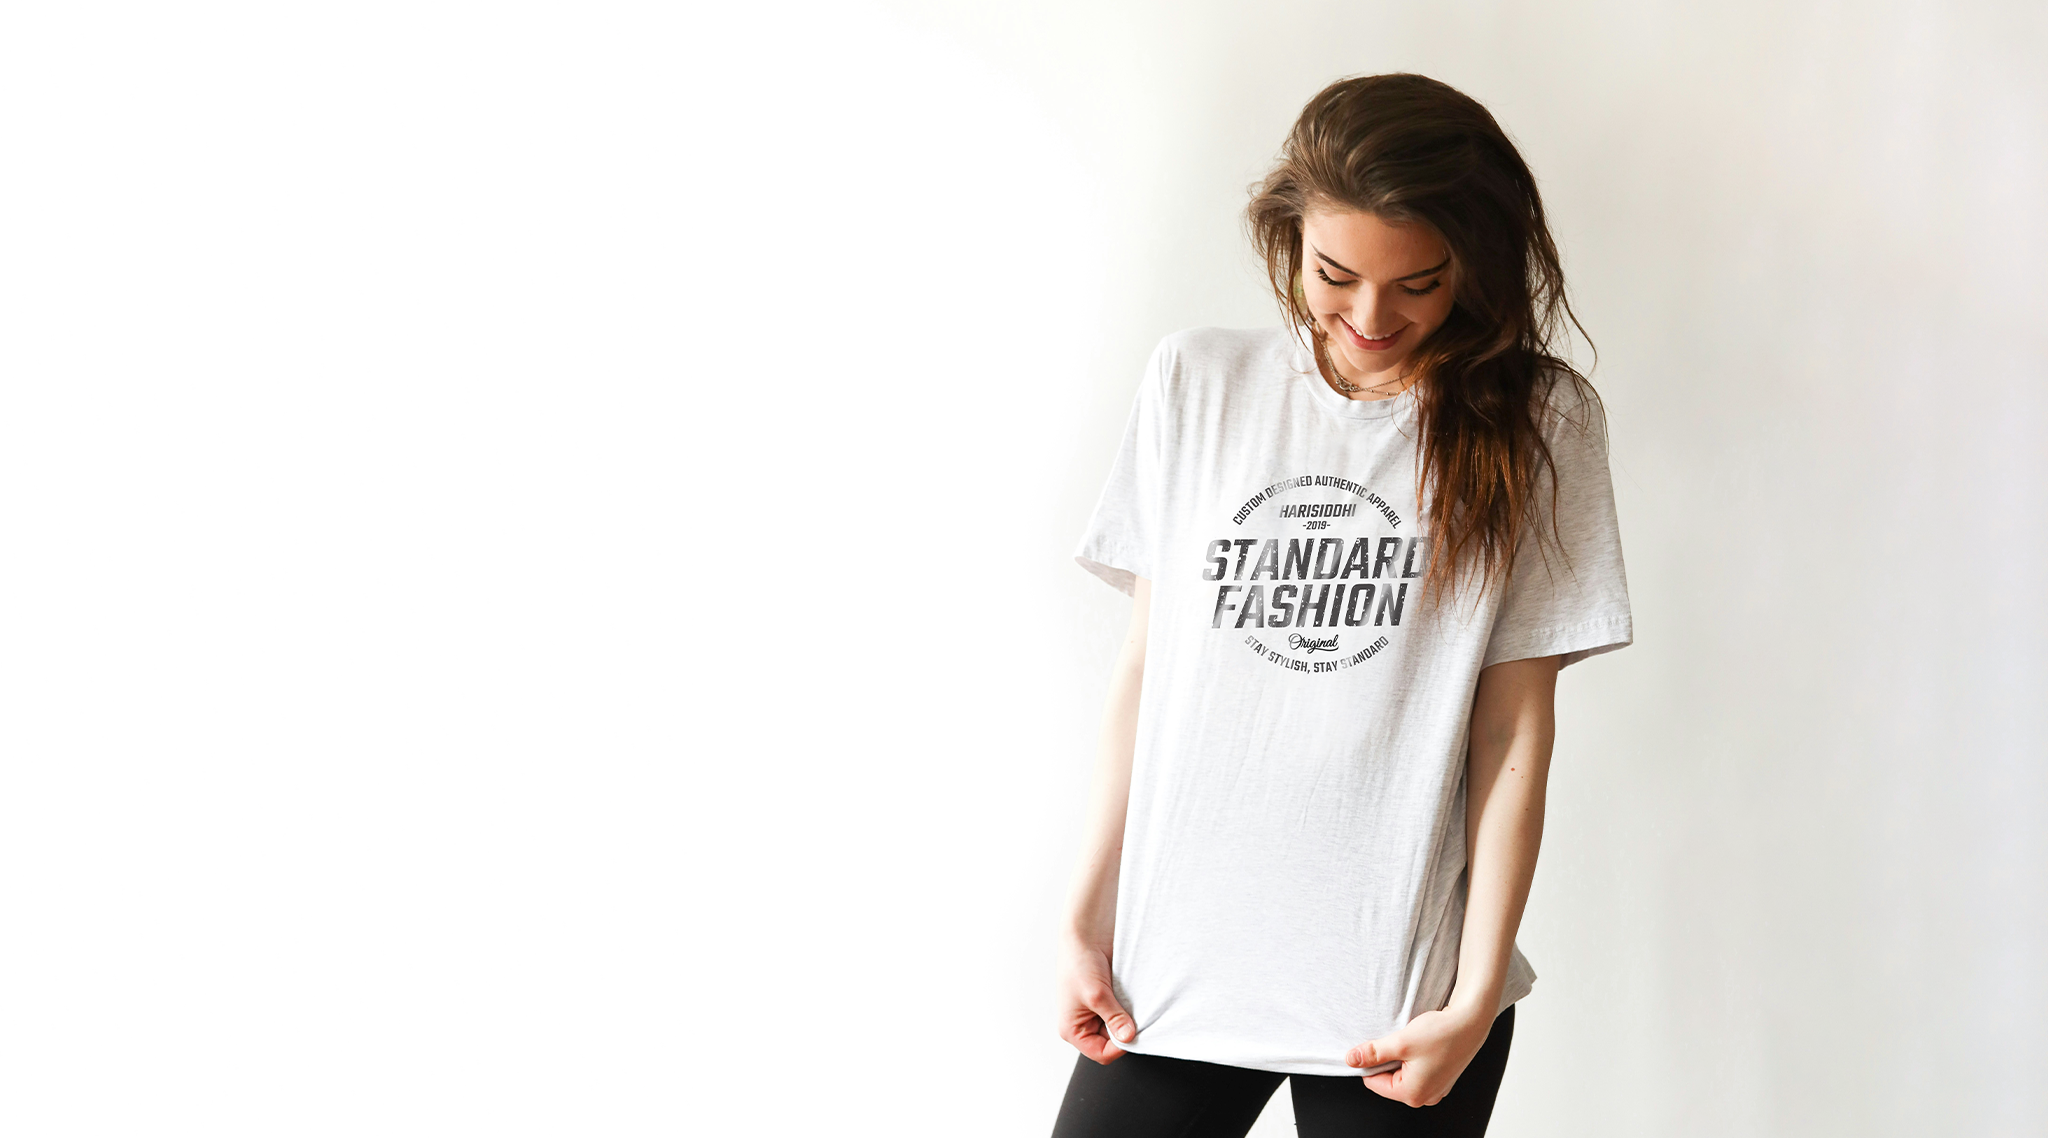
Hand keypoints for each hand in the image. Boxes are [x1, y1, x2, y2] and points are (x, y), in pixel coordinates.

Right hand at [1055, 939, 1136, 1063]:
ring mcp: (1098, 1013)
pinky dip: (1133, 1008)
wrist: (1087, 932)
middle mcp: (1084, 1024)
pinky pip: (1125, 1013)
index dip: (1119, 1046)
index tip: (1132, 1031)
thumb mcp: (1097, 994)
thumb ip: (1114, 1019)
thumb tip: (1128, 1037)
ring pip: (1121, 1028)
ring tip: (1131, 1002)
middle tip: (1135, 1015)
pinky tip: (1133, 997)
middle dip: (1125, 1030)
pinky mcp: (1110, 1000)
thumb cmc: (1079, 961)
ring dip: (1130, 1018)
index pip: (1101, 1053)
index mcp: (1072, 1030)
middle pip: (1113, 1043)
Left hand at [1343, 1003, 1493, 1106]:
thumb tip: (1351, 1060)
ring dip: (1400, 1058)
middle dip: (1387, 1061)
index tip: (1378, 1045)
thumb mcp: (1400, 1042)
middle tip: (1397, 1042)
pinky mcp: (1441, 1079)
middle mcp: (1426, 1097)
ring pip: (1402, 1075)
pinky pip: (1416, 1072)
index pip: (1374, 1083)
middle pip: (1388, 1081)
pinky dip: (1413, 1058)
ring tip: (1411, 1043)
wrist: (1471, 1021)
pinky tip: (1420, 1044)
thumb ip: (1373, 1053)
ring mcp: (1435, 1089)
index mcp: (1413, 1094)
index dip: (1370, 1062)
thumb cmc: (1441, 1032)